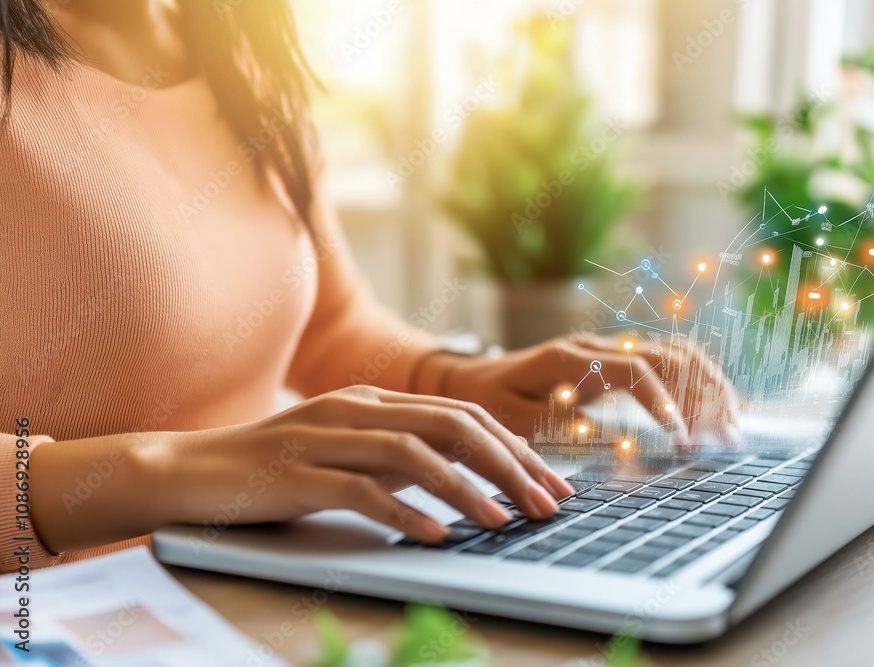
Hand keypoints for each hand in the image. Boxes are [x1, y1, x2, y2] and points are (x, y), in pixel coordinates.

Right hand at [31, 386, 575, 552]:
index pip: (462, 415)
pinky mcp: (297, 472)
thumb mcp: (346, 453)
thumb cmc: (275, 467)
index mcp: (373, 399)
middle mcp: (355, 408)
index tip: (549, 482)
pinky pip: (360, 490)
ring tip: (504, 520)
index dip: (513, 447)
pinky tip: (436, 534)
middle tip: (547, 503)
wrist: (191, 469)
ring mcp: (325, 436)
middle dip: (509, 463)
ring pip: (413, 452)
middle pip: (452, 425)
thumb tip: (462, 479)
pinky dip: (403, 512)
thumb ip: (397, 457)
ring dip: (467, 487)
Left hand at [433, 335, 740, 447]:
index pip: (636, 369)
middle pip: (668, 354)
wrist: (469, 379)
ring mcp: (607, 348)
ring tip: (733, 425)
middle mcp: (596, 345)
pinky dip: (697, 381)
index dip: (665, 402)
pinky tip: (719, 407)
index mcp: (573, 356)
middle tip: (726, 437)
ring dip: (707, 386)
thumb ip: (557, 425)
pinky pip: (667, 361)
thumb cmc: (489, 400)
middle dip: (702, 394)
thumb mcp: (514, 419)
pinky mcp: (614, 360)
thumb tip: (609, 437)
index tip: (683, 439)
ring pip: (674, 353)